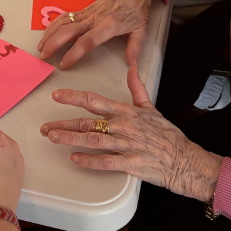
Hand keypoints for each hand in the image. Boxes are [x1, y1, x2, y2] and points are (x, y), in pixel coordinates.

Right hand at [37, 0, 156, 67]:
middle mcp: (93, 18)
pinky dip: (53, 25)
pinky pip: (64, 17)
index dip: (73, 54)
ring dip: (50, 35)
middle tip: (44, 57)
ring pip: (63, 23)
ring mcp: (86, 13)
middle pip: (68, 31)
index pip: (87, 41)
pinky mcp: (83, 10)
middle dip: (54, 44)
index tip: (63, 65)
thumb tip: (132, 66)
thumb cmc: (136, 11)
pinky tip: (46, 34)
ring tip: (40, 48)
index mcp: (107, 25)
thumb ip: (135, 48)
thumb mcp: (141, 30)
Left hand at [41, 65, 222, 201]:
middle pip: (88, 122)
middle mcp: (123, 126)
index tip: (56, 95)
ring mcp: (126, 145)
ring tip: (53, 137)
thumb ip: (137, 88)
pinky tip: (75, 158)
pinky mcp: (131, 164)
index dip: (73, 97)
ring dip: (71, 138)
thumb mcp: (151, 107)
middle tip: (45, 126)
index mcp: (125, 111)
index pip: (94, 100)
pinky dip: (90, 160)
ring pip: (93, 140)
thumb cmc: (167, 135)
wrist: (185, 160)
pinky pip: (107, 161)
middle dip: (64, 123)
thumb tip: (132, 67)